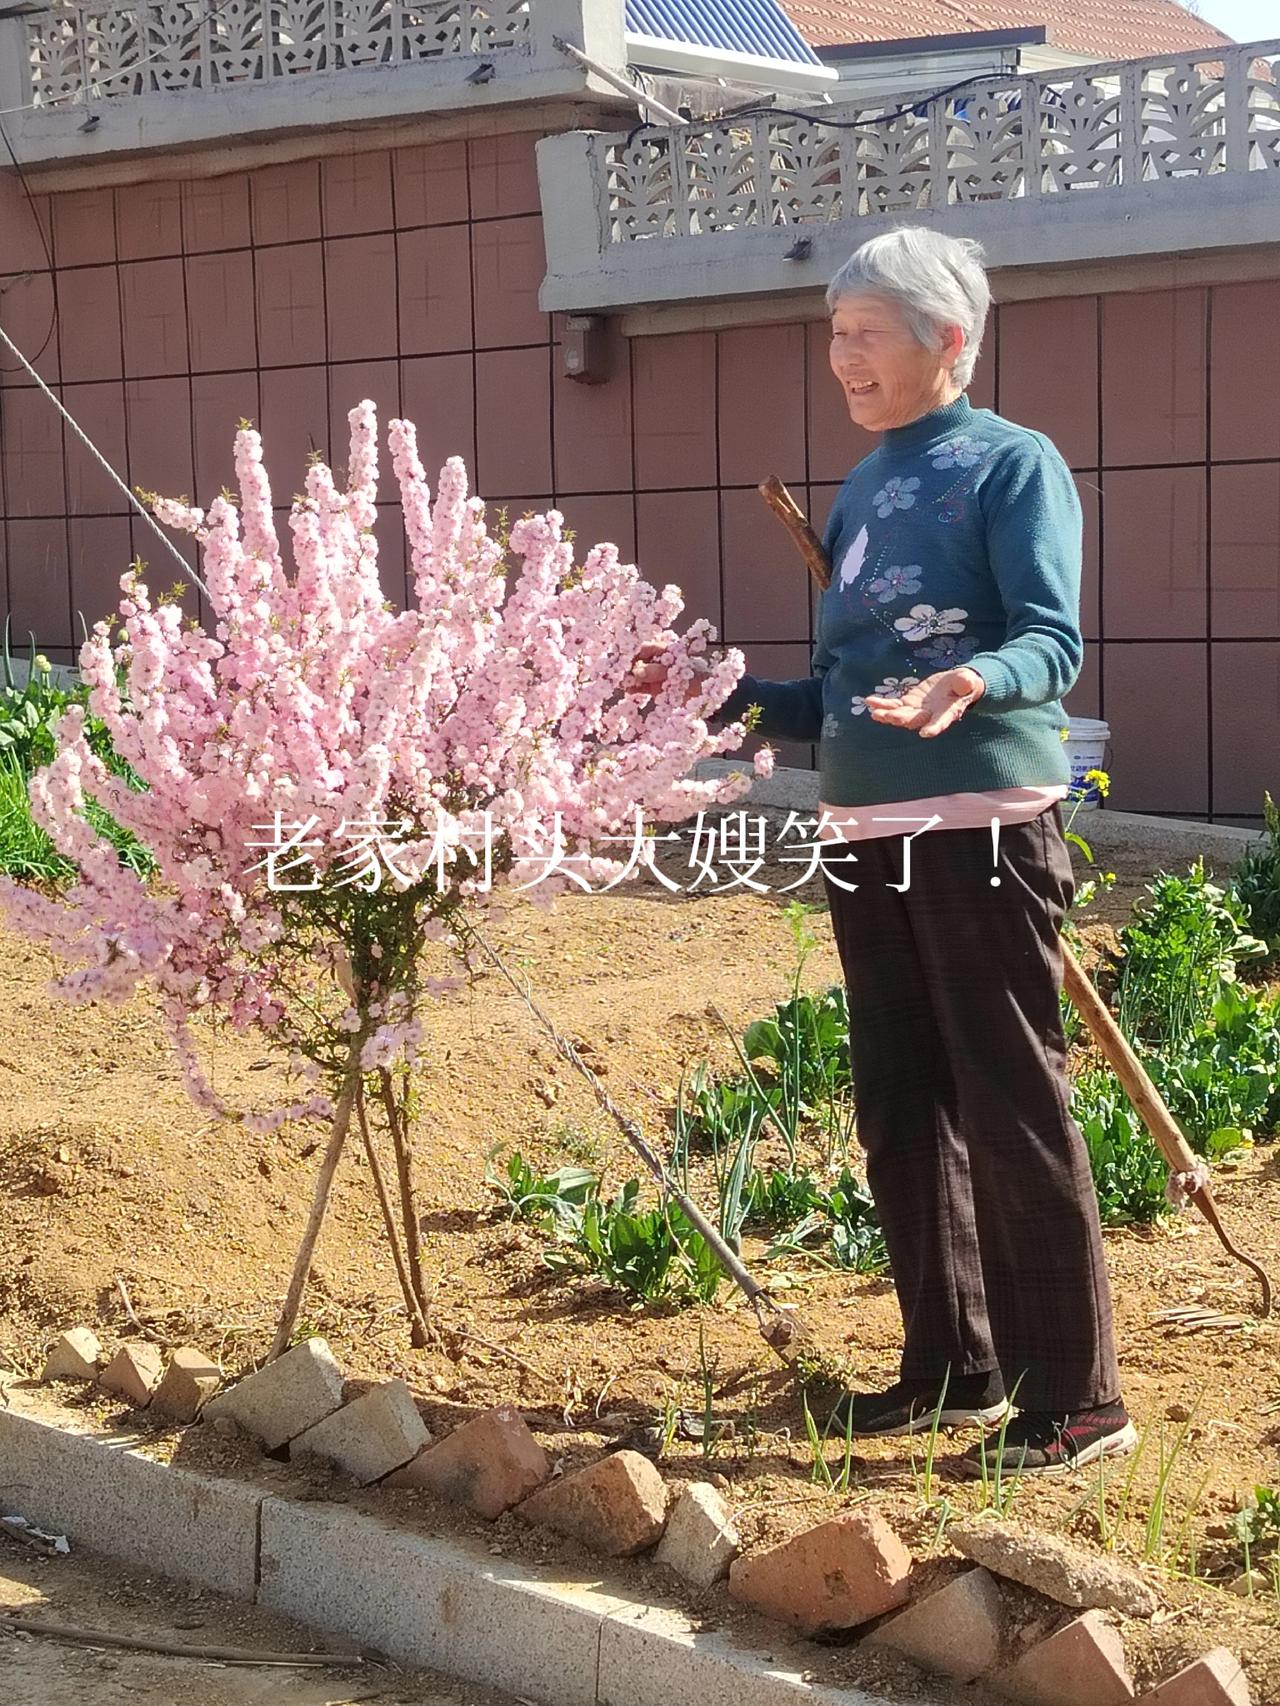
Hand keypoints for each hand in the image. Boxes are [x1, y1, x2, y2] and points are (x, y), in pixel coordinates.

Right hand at [626, 641, 711, 702]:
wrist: (710, 697)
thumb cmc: (699, 678)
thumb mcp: (681, 672)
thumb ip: (659, 671)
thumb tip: (637, 671)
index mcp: (667, 650)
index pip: (645, 647)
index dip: (633, 652)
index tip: (623, 659)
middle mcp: (659, 661)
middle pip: (638, 660)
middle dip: (627, 666)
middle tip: (617, 672)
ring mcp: (656, 675)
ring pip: (637, 674)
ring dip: (628, 678)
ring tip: (620, 683)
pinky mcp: (655, 689)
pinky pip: (641, 687)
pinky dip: (634, 689)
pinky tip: (628, 691)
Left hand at [862, 667, 984, 737]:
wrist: (955, 685)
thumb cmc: (965, 684)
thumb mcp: (968, 681)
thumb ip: (965, 682)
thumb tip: (967, 682)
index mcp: (948, 712)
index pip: (941, 721)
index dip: (934, 727)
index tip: (926, 733)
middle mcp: (930, 715)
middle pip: (915, 720)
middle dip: (902, 719)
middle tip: (890, 716)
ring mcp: (917, 710)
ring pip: (901, 715)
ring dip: (887, 715)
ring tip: (875, 713)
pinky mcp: (909, 703)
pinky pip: (893, 705)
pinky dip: (882, 704)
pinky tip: (869, 701)